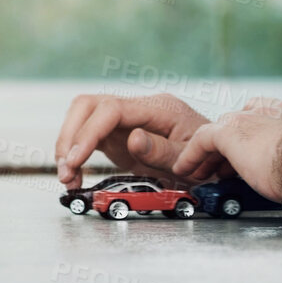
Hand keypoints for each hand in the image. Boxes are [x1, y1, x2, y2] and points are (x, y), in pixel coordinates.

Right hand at [55, 93, 211, 188]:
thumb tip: (133, 138)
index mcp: (158, 108)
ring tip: (68, 177)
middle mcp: (137, 108)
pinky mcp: (117, 134)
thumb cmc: (207, 160)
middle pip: (88, 105)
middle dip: (70, 136)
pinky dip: (77, 155)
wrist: (214, 162)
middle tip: (67, 169)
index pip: (111, 109)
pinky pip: (88, 136)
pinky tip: (75, 176)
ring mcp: (125, 119)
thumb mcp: (191, 160)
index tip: (76, 159)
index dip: (89, 132)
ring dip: (69, 145)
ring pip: (82, 117)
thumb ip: (162, 150)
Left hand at [170, 97, 281, 200]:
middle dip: (233, 144)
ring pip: (222, 131)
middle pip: (244, 121)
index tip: (253, 153)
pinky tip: (185, 169)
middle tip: (225, 167)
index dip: (258, 134)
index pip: (271, 115)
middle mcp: (277, 109)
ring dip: (211, 153)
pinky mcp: (231, 131)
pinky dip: (192, 155)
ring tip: (204, 171)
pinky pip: (202, 140)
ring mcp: (253, 118)